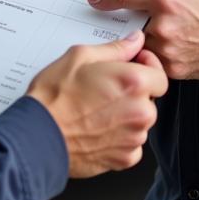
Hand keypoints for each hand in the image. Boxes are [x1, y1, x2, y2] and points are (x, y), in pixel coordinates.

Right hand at [26, 30, 166, 177]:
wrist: (38, 137)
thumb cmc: (55, 98)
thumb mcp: (80, 57)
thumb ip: (115, 48)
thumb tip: (133, 41)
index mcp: (133, 82)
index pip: (160, 74)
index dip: (147, 67)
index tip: (134, 65)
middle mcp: (140, 111)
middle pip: (150, 98)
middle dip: (134, 91)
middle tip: (107, 87)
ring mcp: (134, 138)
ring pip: (140, 121)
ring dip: (127, 114)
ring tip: (97, 108)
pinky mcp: (124, 158)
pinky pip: (132, 143)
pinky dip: (120, 137)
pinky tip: (98, 127)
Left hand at [86, 0, 198, 79]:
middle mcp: (163, 24)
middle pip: (130, 26)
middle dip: (131, 24)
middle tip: (135, 23)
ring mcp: (168, 49)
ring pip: (143, 46)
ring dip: (146, 42)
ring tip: (162, 38)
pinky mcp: (176, 68)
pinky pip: (158, 62)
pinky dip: (161, 57)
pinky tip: (174, 49)